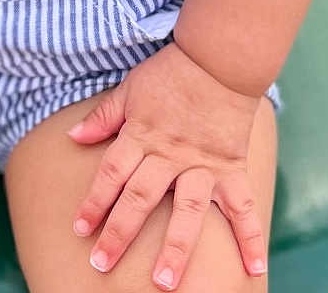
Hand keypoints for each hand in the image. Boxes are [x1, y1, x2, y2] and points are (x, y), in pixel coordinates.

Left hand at [68, 42, 268, 288]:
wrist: (219, 58)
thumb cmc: (171, 72)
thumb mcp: (130, 88)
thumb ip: (104, 117)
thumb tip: (73, 136)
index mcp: (142, 135)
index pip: (112, 173)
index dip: (94, 201)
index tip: (80, 229)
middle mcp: (170, 154)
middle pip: (140, 197)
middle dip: (120, 232)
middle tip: (102, 264)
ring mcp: (203, 164)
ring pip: (187, 209)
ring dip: (176, 246)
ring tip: (164, 282)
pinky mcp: (231, 167)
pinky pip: (243, 207)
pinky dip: (250, 238)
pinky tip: (254, 271)